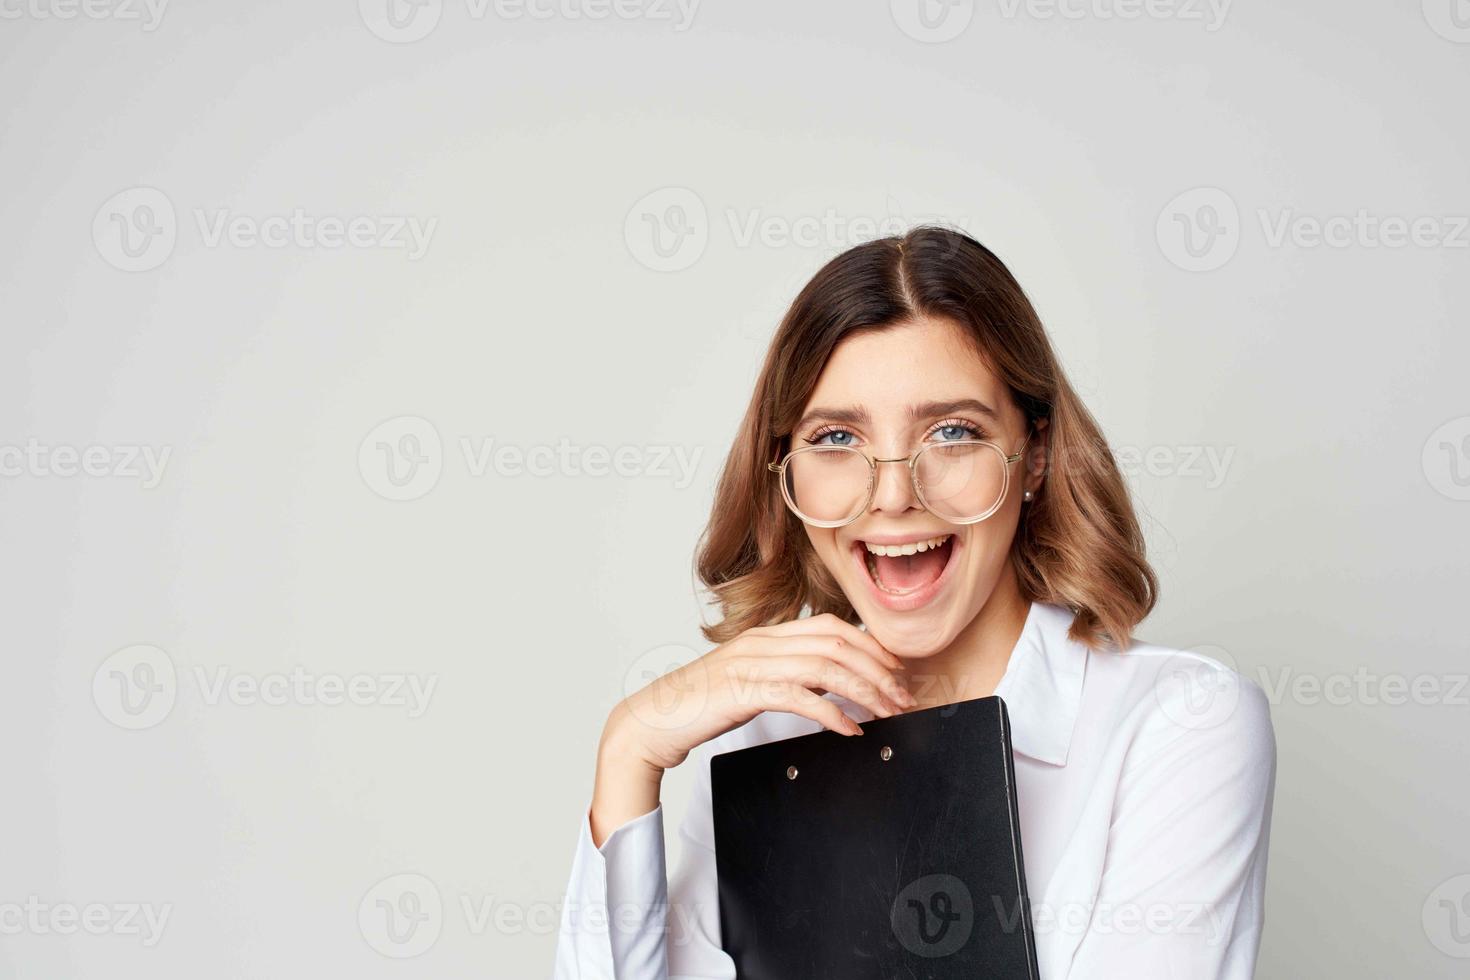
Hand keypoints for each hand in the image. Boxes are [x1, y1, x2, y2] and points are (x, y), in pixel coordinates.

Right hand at [590, 614, 915, 843]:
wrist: (654, 719)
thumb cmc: (702, 704)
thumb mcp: (752, 680)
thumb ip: (789, 675)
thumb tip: (831, 685)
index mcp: (768, 635)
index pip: (833, 627)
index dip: (872, 646)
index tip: (896, 671)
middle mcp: (763, 642)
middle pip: (837, 643)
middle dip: (879, 669)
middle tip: (903, 695)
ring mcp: (753, 664)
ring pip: (825, 667)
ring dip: (865, 690)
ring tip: (886, 712)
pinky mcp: (743, 691)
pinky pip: (799, 697)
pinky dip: (832, 713)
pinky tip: (850, 729)